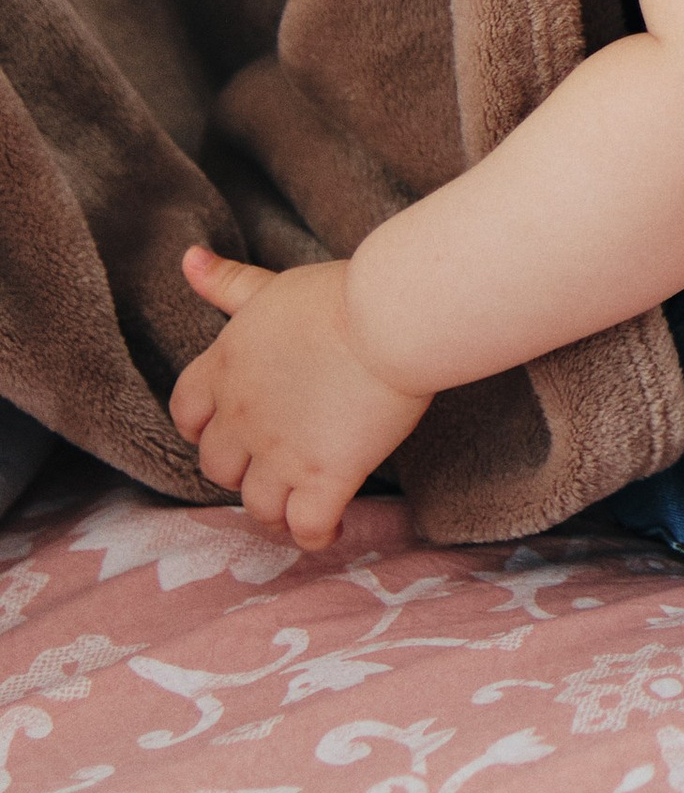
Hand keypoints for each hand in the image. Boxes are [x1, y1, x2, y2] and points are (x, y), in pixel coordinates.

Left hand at [170, 247, 426, 546]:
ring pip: (257, 506)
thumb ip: (228, 283)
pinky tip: (331, 527)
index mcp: (224, 370)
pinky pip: (306, 528)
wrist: (389, 320)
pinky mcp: (325, 477)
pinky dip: (315, 535)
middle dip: (242, 471)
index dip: (205, 428)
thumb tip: (188, 258)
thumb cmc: (338, 296)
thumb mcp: (273, 287)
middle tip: (276, 463)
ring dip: (276, 508)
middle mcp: (242, 419)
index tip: (232, 427)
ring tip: (300, 501)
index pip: (186, 416)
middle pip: (218, 469)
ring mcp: (281, 454)